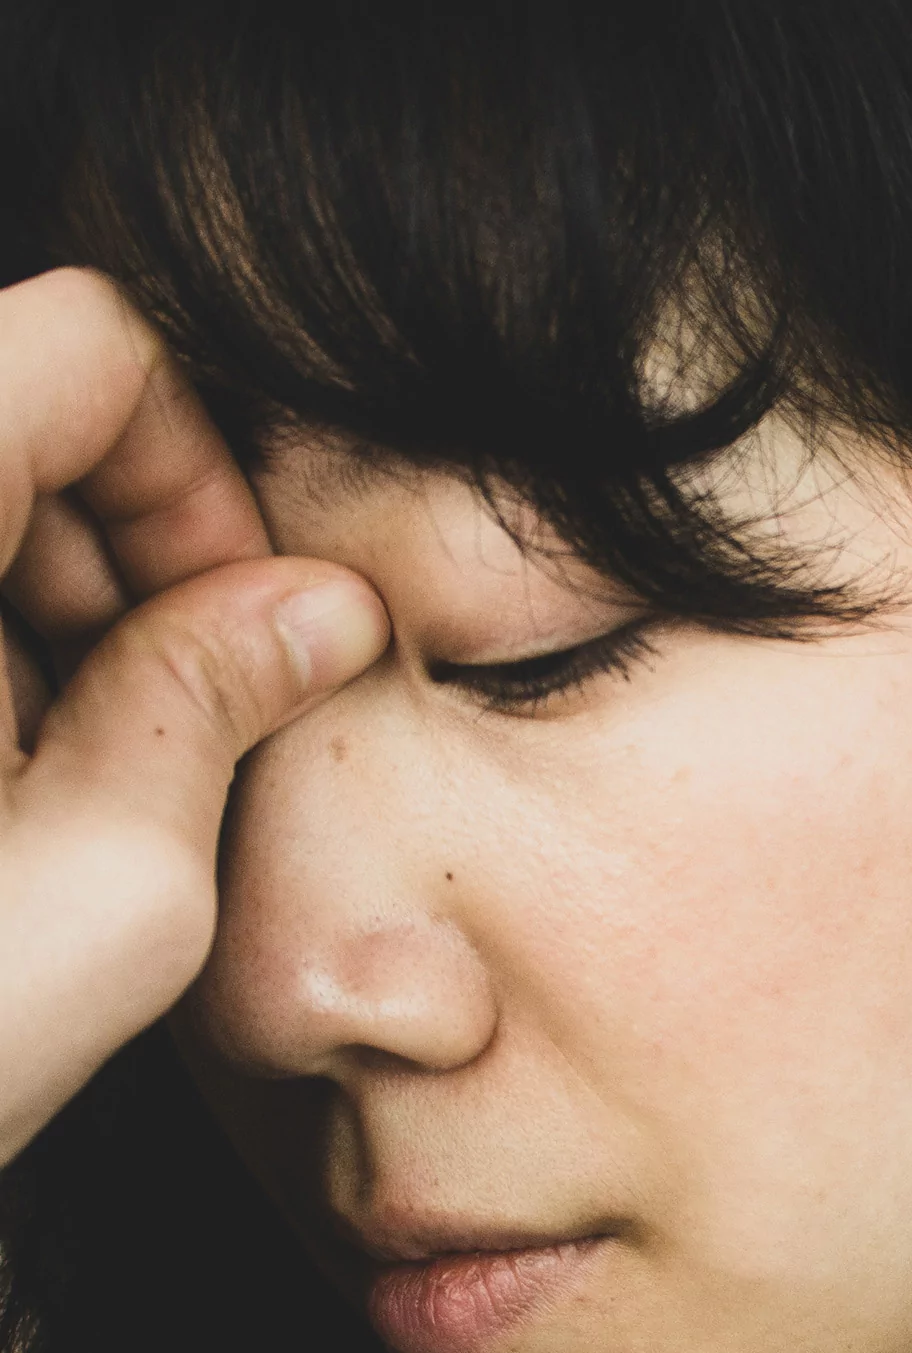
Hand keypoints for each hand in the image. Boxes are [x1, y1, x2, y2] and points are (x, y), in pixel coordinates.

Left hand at [0, 269, 387, 1167]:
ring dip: (47, 618)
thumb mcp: (110, 888)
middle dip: (127, 551)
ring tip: (58, 787)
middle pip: (16, 407)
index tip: (230, 625)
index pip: (89, 344)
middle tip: (166, 720)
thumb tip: (320, 610)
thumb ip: (220, 699)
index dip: (195, 474)